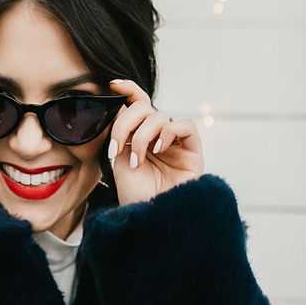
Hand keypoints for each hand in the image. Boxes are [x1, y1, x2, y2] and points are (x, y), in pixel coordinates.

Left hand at [107, 78, 204, 204]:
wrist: (149, 219)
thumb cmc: (134, 195)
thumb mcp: (119, 159)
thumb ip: (122, 132)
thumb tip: (121, 105)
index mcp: (139, 136)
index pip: (137, 104)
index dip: (128, 90)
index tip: (112, 84)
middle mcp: (158, 137)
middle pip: (144, 108)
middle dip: (126, 124)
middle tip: (117, 149)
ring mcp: (176, 144)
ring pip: (160, 117)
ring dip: (143, 136)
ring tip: (138, 161)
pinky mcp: (193, 152)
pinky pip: (185, 126)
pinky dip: (168, 132)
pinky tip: (158, 149)